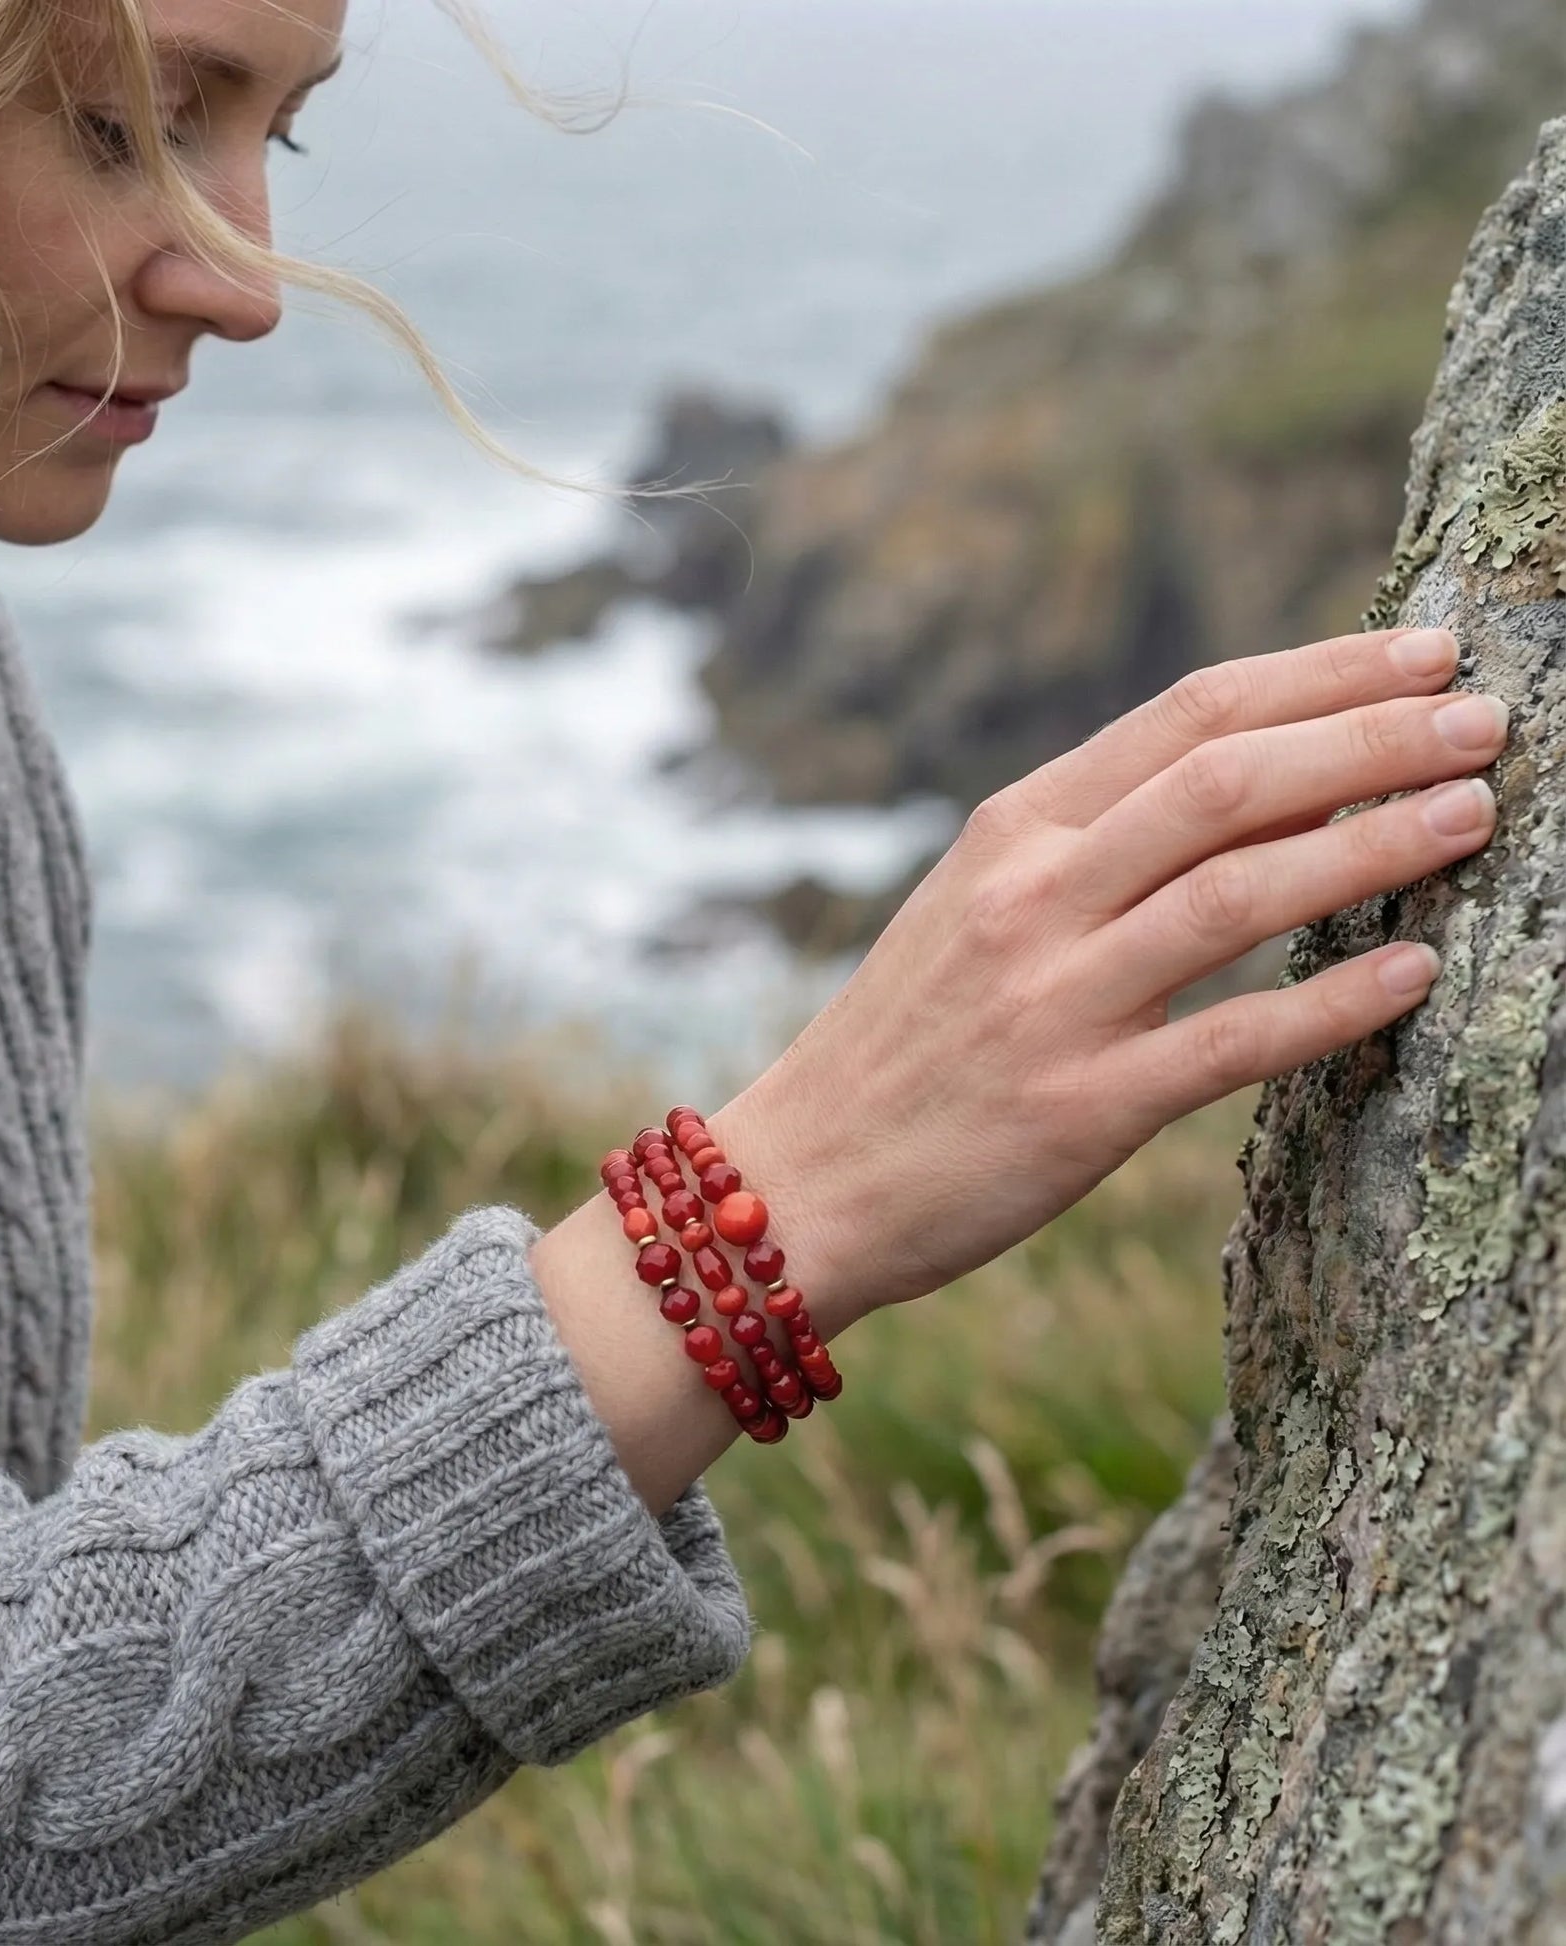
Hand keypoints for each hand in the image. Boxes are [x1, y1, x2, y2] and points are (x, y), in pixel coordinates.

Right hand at [723, 626, 1504, 1321]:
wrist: (800, 1178)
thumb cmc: (905, 1042)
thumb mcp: (977, 911)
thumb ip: (1102, 850)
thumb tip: (1280, 794)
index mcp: (1011, 833)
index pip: (1187, 715)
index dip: (1321, 674)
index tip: (1426, 653)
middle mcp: (1031, 898)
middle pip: (1227, 782)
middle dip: (1373, 738)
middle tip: (1488, 719)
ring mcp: (1052, 1001)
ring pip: (1240, 892)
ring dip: (1373, 845)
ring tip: (1478, 816)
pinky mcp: (1078, 1109)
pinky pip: (1231, 1042)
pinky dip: (1332, 1003)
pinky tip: (1415, 972)